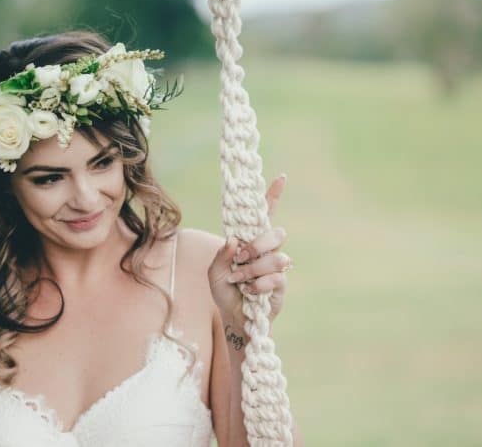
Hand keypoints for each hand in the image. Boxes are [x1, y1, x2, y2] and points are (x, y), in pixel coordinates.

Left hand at [208, 174, 291, 323]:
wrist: (234, 318)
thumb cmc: (224, 291)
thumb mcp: (213, 273)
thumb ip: (220, 256)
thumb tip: (233, 241)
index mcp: (249, 240)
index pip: (264, 214)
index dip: (273, 195)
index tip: (281, 177)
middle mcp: (265, 250)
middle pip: (275, 233)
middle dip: (257, 245)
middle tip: (240, 258)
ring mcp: (276, 266)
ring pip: (275, 258)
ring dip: (252, 271)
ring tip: (240, 280)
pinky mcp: (281, 284)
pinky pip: (276, 278)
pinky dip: (258, 286)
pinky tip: (250, 292)